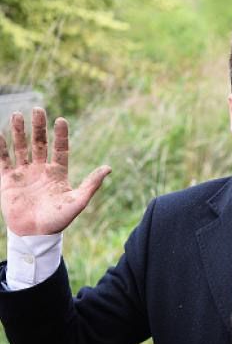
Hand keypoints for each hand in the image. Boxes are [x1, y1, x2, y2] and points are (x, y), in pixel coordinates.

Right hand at [0, 108, 110, 235]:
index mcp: (58, 173)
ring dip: (19, 132)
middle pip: (39, 143)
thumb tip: (109, 168)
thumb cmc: (59, 219)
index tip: (61, 120)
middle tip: (38, 109)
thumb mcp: (78, 201)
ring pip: (21, 147)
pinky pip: (3, 159)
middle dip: (38, 128)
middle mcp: (41, 170)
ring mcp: (24, 173)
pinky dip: (0, 147)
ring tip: (18, 115)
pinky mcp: (8, 180)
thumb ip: (91, 184)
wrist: (35, 234)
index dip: (61, 135)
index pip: (60, 149)